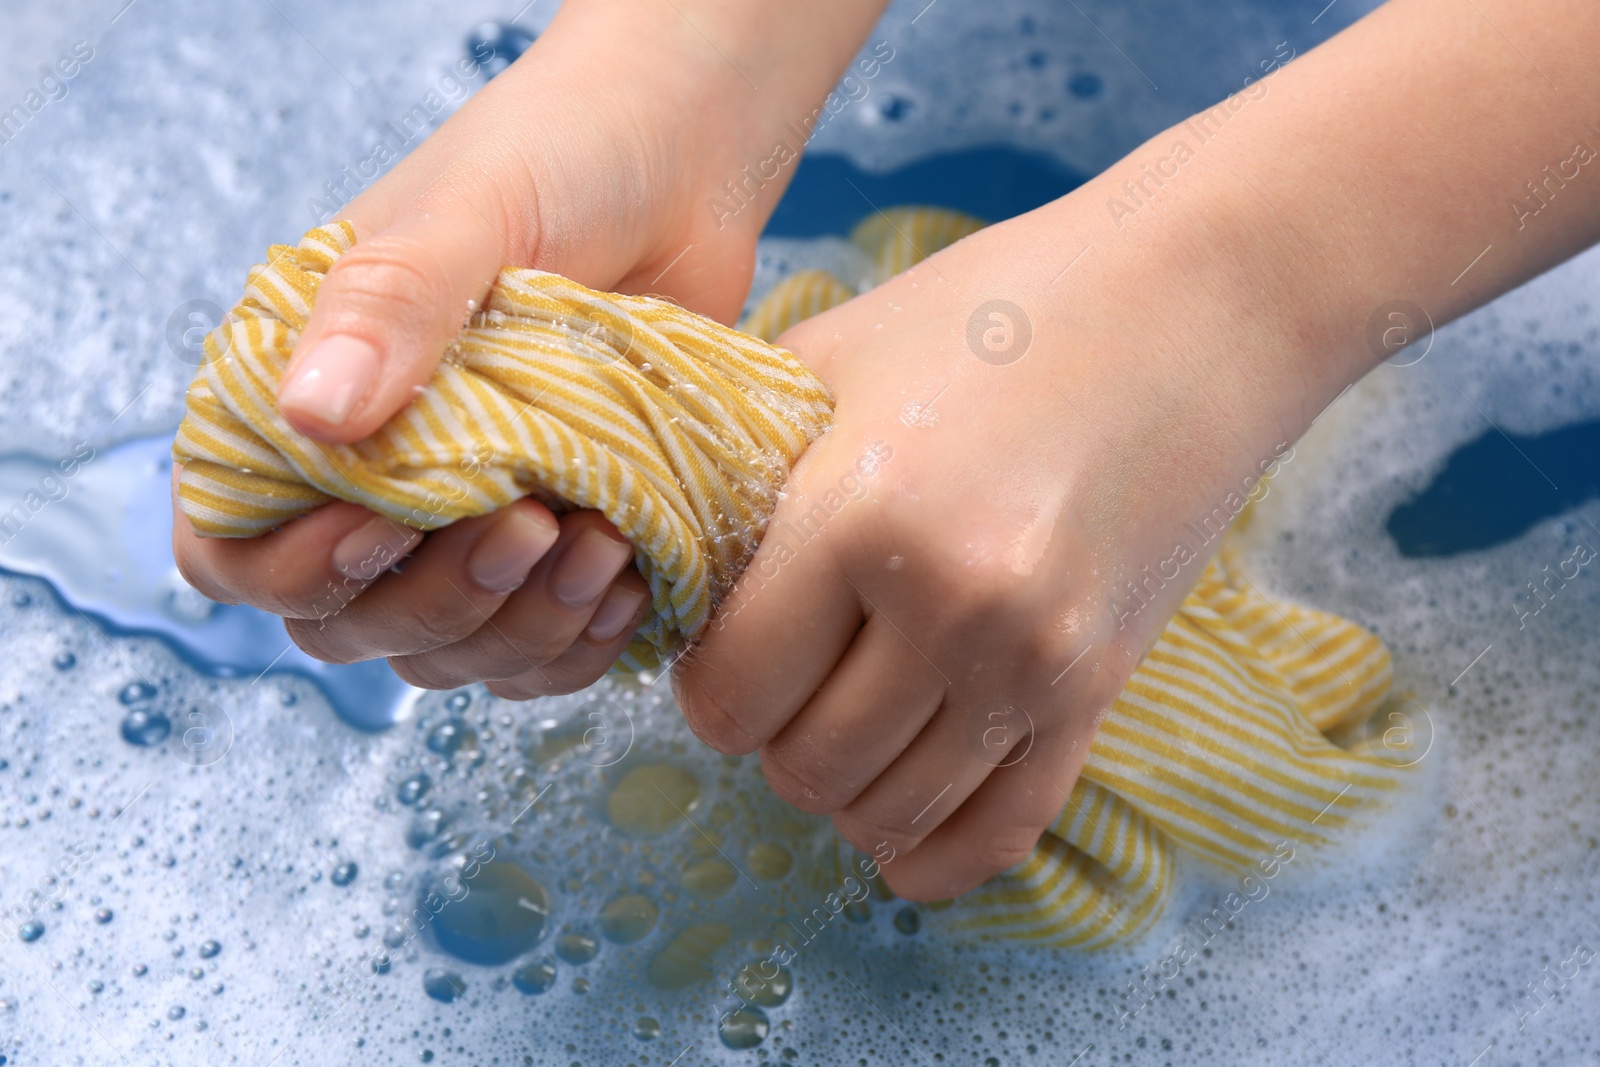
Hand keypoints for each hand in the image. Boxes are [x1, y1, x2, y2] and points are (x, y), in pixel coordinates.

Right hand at [173, 0, 890, 695]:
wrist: (683, 163)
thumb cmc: (558, 159)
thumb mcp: (470, 209)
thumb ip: (389, 304)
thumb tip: (311, 414)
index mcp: (307, 399)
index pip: (233, 545)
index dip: (295, 571)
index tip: (389, 527)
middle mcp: (373, 479)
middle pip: (347, 626)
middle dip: (438, 601)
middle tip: (531, 525)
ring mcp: (464, 522)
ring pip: (447, 654)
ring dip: (520, 630)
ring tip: (600, 545)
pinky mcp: (554, 547)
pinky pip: (539, 654)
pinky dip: (580, 644)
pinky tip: (629, 581)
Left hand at [675, 0, 1599, 899]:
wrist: (1196, 307)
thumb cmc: (1003, 311)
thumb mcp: (837, 355)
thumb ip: (739, 465)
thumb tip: (673, 568)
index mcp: (862, 514)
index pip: (732, 693)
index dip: (705, 684)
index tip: (723, 649)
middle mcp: (952, 609)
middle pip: (802, 766)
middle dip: (770, 736)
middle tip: (783, 677)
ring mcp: (1038, 664)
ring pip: (888, 811)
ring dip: (843, 788)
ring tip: (841, 724)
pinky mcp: (1101, 692)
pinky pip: (1001, 831)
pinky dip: (933, 855)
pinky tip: (898, 839)